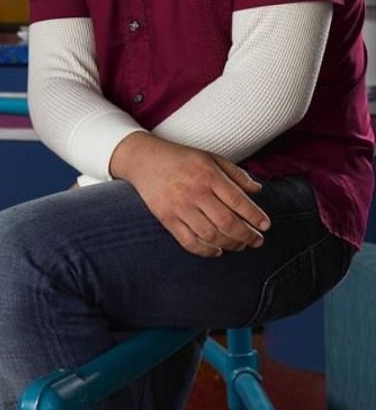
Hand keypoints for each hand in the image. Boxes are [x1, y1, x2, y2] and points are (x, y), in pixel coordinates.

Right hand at [110, 133, 268, 257]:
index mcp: (208, 175)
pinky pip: (189, 242)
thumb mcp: (211, 158)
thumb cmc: (182, 158)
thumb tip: (258, 191)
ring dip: (230, 244)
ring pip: (211, 235)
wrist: (144, 160)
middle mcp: (195, 192)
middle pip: (227, 222)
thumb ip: (236, 174)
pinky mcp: (167, 219)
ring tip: (240, 245)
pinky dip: (206, 251)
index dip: (255, 216)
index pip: (238, 201)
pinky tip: (218, 251)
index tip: (266, 225)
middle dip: (247, 235)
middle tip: (257, 241)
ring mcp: (179, 207)